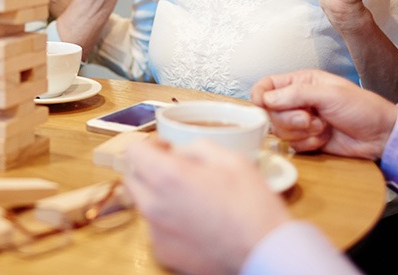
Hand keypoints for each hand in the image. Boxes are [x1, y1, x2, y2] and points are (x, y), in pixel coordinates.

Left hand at [123, 138, 289, 274]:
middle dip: (149, 169)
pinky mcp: (164, 253)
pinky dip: (168, 221)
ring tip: (192, 199)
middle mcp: (154, 205)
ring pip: (144, 204)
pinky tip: (195, 222)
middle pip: (132, 177)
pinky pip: (156, 228)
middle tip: (177, 171)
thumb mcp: (232, 159)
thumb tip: (179, 153)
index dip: (151, 145)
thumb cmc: (252, 205)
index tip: (167, 149)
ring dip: (159, 195)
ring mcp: (156, 232)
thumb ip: (197, 147)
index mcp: (168, 176)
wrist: (265, 253)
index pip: (133, 151)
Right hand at [250, 69, 396, 159]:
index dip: (260, 96)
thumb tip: (265, 99)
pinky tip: (324, 138)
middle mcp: (296, 101)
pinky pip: (293, 145)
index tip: (263, 105)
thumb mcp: (329, 94)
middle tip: (310, 118)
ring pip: (280, 130)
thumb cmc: (361, 107)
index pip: (266, 86)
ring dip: (301, 132)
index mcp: (300, 82)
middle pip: (269, 112)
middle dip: (289, 119)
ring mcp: (301, 122)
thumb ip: (295, 94)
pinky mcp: (306, 140)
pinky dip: (308, 143)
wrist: (380, 135)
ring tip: (323, 127)